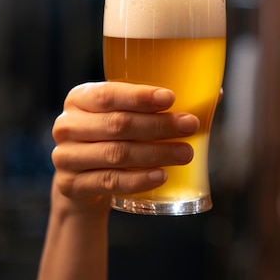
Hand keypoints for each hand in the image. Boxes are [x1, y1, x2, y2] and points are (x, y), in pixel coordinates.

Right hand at [50, 81, 199, 214]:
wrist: (83, 182)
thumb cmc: (115, 139)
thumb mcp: (127, 117)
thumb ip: (161, 105)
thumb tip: (214, 93)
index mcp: (80, 98)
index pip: (109, 94)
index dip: (140, 96)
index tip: (171, 98)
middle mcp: (67, 125)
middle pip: (118, 125)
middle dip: (159, 126)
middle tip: (190, 126)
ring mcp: (65, 157)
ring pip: (117, 154)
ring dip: (156, 153)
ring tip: (186, 153)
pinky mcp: (70, 185)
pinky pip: (109, 182)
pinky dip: (138, 179)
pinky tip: (161, 175)